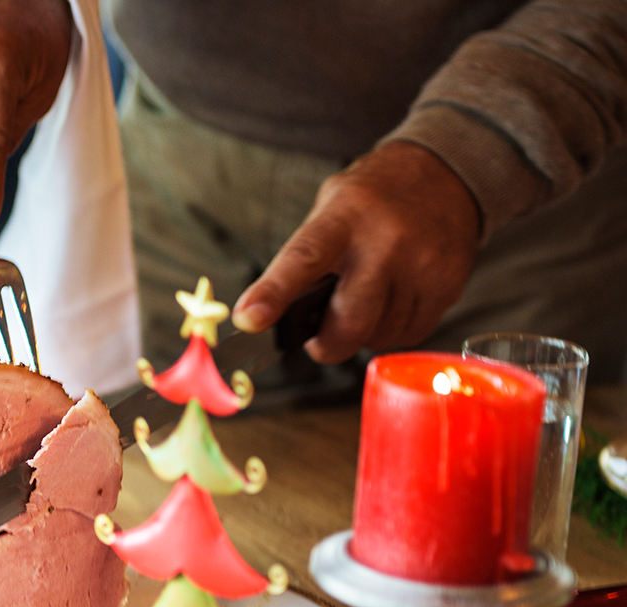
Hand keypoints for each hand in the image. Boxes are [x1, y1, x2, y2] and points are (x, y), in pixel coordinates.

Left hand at [231, 141, 480, 363]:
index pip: (302, 260)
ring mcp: (421, 265)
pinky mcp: (448, 286)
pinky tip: (393, 301)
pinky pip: (410, 335)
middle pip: (349, 323)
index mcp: (343, 218)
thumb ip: (306, 258)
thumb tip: (277, 316)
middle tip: (319, 339)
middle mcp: (384, 242)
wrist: (446, 173)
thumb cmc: (372, 200)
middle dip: (327, 345)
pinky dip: (393, 330)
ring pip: (379, 336)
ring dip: (363, 334)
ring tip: (366, 300)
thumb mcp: (331, 209)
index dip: (272, 294)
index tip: (248, 320)